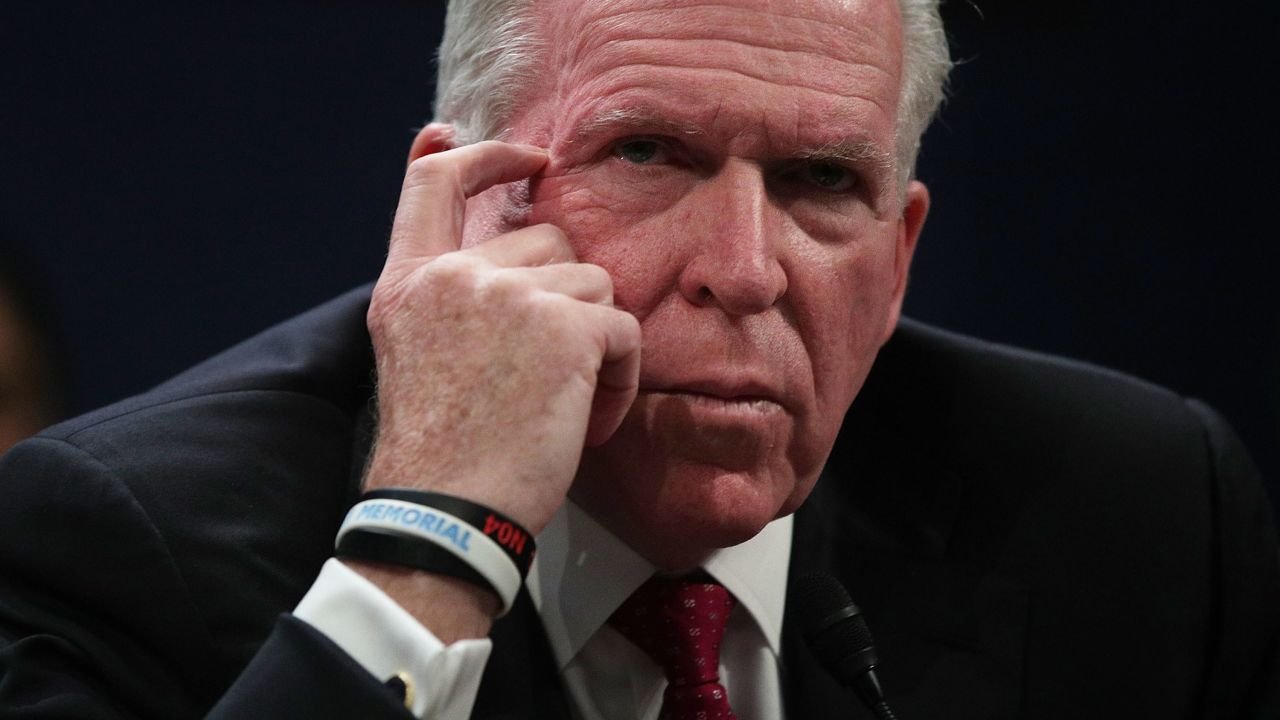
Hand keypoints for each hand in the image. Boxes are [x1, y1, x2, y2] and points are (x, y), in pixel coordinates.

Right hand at [364, 140, 640, 536]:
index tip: (528, 157)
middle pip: (549, 240)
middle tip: (546, 373)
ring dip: (595, 342)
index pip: (437, 180)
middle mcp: (455, 275)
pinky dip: (621, 379)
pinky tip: (585, 421)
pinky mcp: (564, 326)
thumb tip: (500, 238)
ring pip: (595, 282)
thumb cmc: (443, 451)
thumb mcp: (418, 354)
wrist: (446, 512)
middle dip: (566, 299)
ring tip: (562, 403)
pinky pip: (624, 329)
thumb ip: (449, 291)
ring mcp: (509, 294)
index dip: (487, 156)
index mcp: (410, 282)